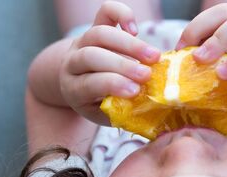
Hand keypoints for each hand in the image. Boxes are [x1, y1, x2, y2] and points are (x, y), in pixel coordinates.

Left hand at [59, 1, 160, 123]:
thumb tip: (148, 106)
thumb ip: (121, 109)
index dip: (112, 85)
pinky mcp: (94, 27)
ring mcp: (81, 42)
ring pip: (100, 34)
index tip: (135, 91)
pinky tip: (135, 29)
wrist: (79, 85)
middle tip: (147, 75)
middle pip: (92, 56)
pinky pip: (105, 12)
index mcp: (73, 89)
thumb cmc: (99, 104)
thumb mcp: (105, 113)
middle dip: (122, 65)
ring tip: (154, 56)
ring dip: (130, 45)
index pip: (89, 83)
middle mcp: (72, 63)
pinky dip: (121, 14)